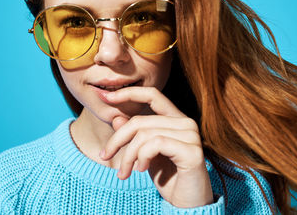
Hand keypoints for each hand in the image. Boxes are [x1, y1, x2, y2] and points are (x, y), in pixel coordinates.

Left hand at [100, 86, 213, 207]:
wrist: (187, 204)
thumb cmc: (168, 178)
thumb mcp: (145, 154)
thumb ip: (134, 136)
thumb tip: (116, 117)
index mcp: (175, 119)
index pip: (152, 95)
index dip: (128, 93)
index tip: (105, 97)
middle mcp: (185, 122)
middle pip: (140, 121)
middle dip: (117, 140)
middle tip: (105, 156)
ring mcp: (190, 135)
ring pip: (144, 134)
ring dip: (127, 155)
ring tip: (124, 173)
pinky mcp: (191, 151)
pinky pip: (155, 144)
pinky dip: (142, 157)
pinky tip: (142, 169)